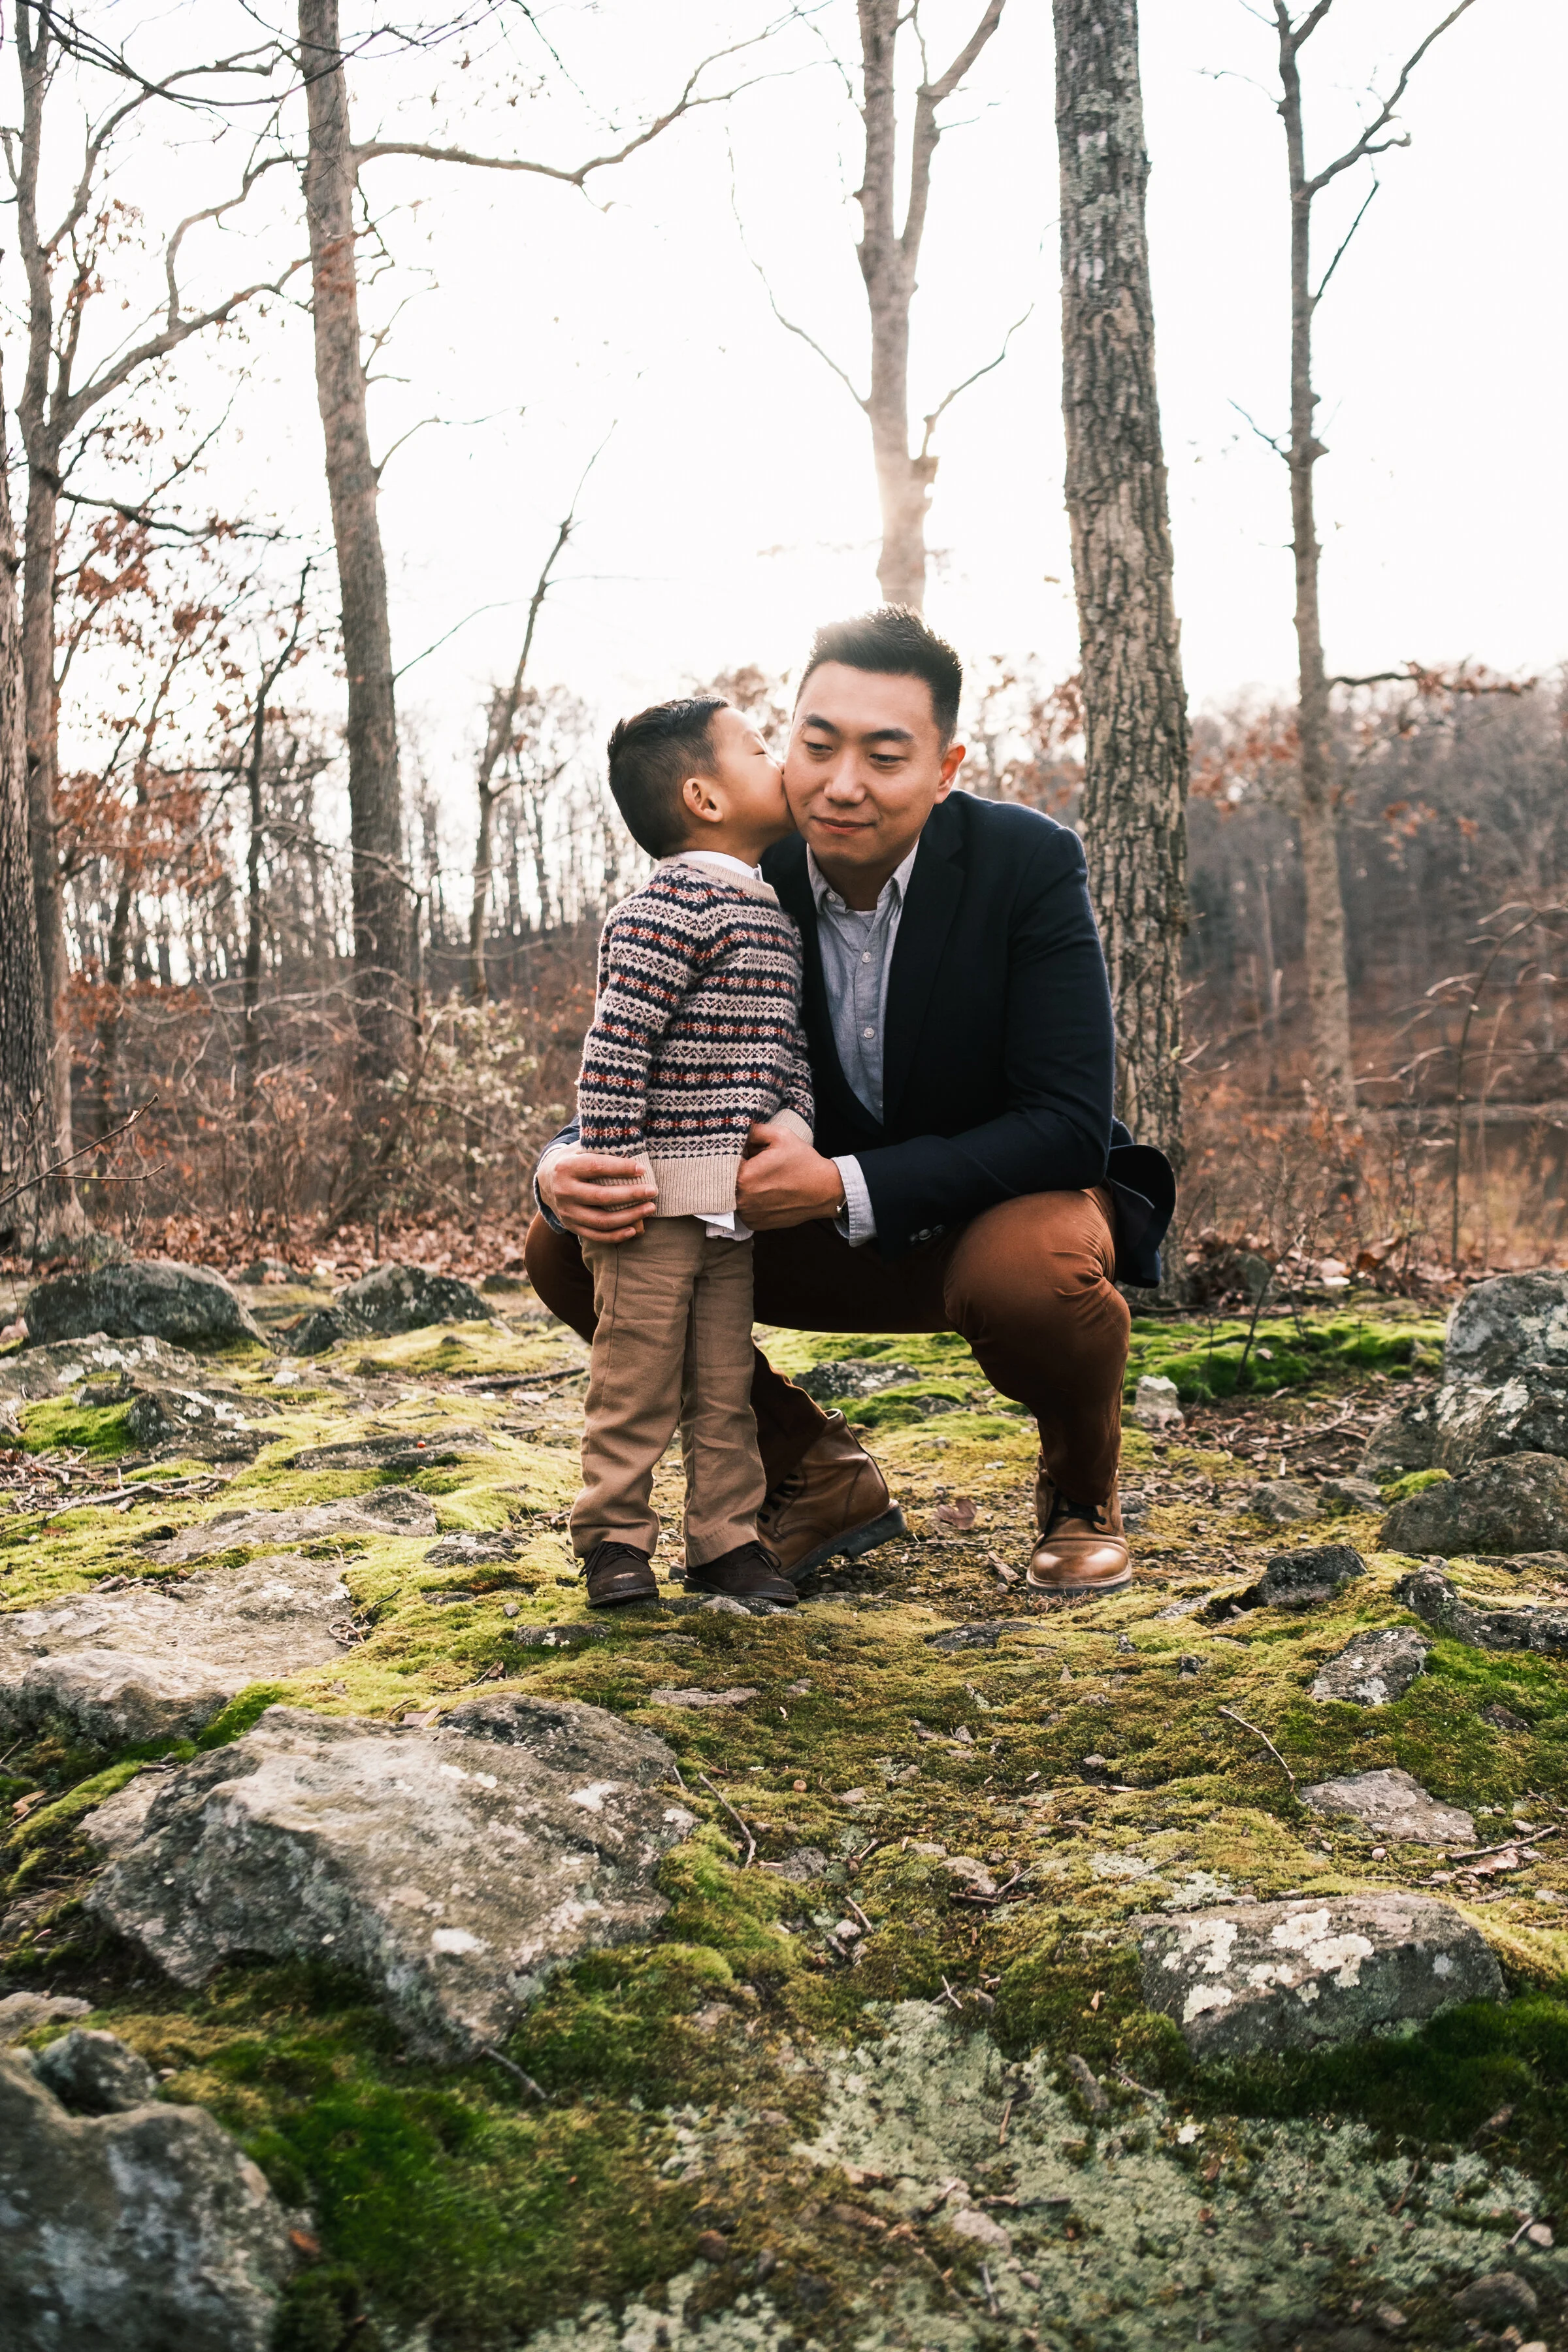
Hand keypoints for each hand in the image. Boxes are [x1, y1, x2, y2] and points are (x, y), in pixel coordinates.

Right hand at [539, 1148, 656, 1241]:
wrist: (547, 1180)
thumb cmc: (575, 1160)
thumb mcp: (581, 1148)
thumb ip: (601, 1147)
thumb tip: (634, 1145)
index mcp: (565, 1167)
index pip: (596, 1167)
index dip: (621, 1168)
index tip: (642, 1169)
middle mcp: (563, 1191)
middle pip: (601, 1196)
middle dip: (631, 1194)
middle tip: (652, 1191)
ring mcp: (566, 1212)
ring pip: (601, 1220)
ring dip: (629, 1216)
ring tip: (650, 1208)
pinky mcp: (571, 1226)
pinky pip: (596, 1236)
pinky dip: (616, 1236)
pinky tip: (633, 1229)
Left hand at [735, 1120, 843, 1229]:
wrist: (824, 1190)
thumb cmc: (804, 1162)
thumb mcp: (781, 1136)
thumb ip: (754, 1131)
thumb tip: (738, 1134)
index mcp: (744, 1177)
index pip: (727, 1161)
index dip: (739, 1154)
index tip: (752, 1153)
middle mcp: (741, 1200)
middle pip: (729, 1179)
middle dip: (741, 1170)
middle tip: (760, 1166)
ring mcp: (748, 1215)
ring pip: (735, 1195)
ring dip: (745, 1187)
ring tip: (766, 1180)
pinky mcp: (755, 1224)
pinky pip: (744, 1209)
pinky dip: (751, 1201)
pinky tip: (768, 1193)